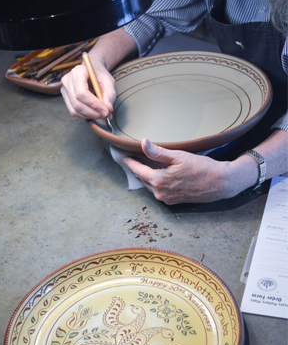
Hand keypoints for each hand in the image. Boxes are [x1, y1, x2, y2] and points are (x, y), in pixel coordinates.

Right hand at [61, 56, 116, 120]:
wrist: (91, 70)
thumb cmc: (99, 74)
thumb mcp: (108, 80)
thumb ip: (110, 94)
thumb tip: (108, 109)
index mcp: (78, 72)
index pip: (81, 93)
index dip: (93, 104)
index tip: (105, 110)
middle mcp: (67, 81)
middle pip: (77, 103)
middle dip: (92, 112)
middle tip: (104, 115)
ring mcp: (64, 90)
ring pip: (74, 110)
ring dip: (89, 115)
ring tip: (100, 115)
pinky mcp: (65, 98)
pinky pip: (73, 112)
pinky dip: (84, 115)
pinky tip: (93, 113)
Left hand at [120, 139, 247, 203]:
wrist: (220, 183)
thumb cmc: (202, 168)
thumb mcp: (179, 156)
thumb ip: (158, 152)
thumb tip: (143, 143)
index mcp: (158, 180)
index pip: (138, 170)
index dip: (129, 162)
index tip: (123, 156)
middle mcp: (159, 192)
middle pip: (143, 179)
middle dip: (137, 169)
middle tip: (132, 159)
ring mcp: (165, 199)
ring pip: (150, 186)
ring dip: (146, 176)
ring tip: (143, 166)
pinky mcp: (172, 201)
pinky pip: (159, 191)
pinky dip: (156, 183)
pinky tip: (159, 176)